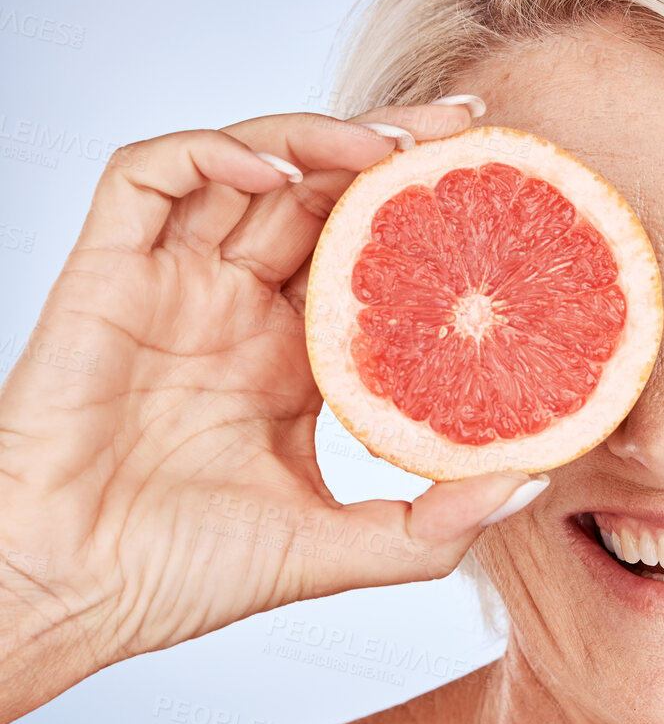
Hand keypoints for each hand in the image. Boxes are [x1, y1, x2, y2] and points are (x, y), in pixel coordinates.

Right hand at [0, 101, 541, 720]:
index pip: (366, 256)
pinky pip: (150, 176)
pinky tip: (278, 175)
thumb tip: (533, 482)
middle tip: (466, 129)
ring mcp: (172, 284)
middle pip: (320, 194)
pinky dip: (212, 154)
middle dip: (390, 150)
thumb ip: (433, 523)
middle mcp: (234, 308)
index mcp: (288, 360)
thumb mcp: (335, 550)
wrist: (71, 594)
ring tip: (391, 144)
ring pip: (246, 166)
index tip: (500, 191)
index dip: (424, 216)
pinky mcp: (108, 272)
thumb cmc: (182, 576)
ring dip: (317, 139)